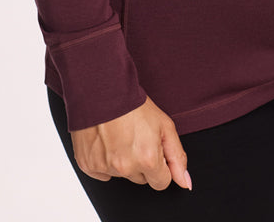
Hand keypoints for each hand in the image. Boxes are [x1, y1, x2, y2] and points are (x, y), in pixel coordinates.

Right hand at [71, 97, 191, 190]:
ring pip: (121, 175)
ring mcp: (105, 167)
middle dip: (142, 163)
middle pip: (141, 179)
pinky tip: (106, 141)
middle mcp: (126, 167)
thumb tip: (185, 182)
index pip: (161, 182)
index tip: (154, 149)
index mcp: (148, 160)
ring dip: (123, 161)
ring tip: (120, 135)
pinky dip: (104, 160)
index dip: (160, 166)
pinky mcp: (88, 165)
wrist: (103, 91)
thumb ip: (177, 157)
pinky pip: (101, 173)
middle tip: (136, 138)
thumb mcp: (165, 126)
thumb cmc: (134, 105)